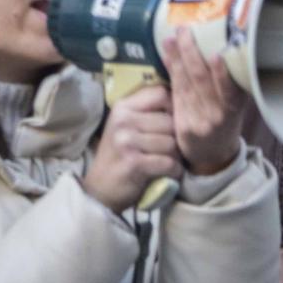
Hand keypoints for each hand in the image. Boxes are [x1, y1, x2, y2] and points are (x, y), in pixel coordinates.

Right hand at [81, 84, 180, 213]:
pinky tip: (169, 173)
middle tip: (174, 150)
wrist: (100, 189)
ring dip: (177, 157)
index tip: (174, 123)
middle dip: (178, 138)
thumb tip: (183, 103)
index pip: (160, 93)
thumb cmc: (119, 156)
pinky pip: (168, 163)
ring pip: (172, 143)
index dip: (174, 107)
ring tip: (170, 162)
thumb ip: (147, 112)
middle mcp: (123, 120)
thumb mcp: (126, 127)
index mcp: (123, 107)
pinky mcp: (134, 163)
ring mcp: (127, 141)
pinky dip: (174, 171)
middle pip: (170, 121)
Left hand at [161, 27, 248, 175]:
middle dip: (191, 53)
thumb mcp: (232, 102)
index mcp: (235, 108)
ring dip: (176, 58)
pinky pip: (176, 94)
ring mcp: (199, 122)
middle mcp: (218, 116)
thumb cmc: (224, 121)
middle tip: (184, 31)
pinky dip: (171, 72)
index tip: (217, 54)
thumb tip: (215, 43)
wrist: (213, 155)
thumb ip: (224, 80)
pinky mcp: (183, 126)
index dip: (222, 73)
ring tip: (171, 38)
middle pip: (202, 82)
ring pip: (185, 85)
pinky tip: (166, 56)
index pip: (229, 90)